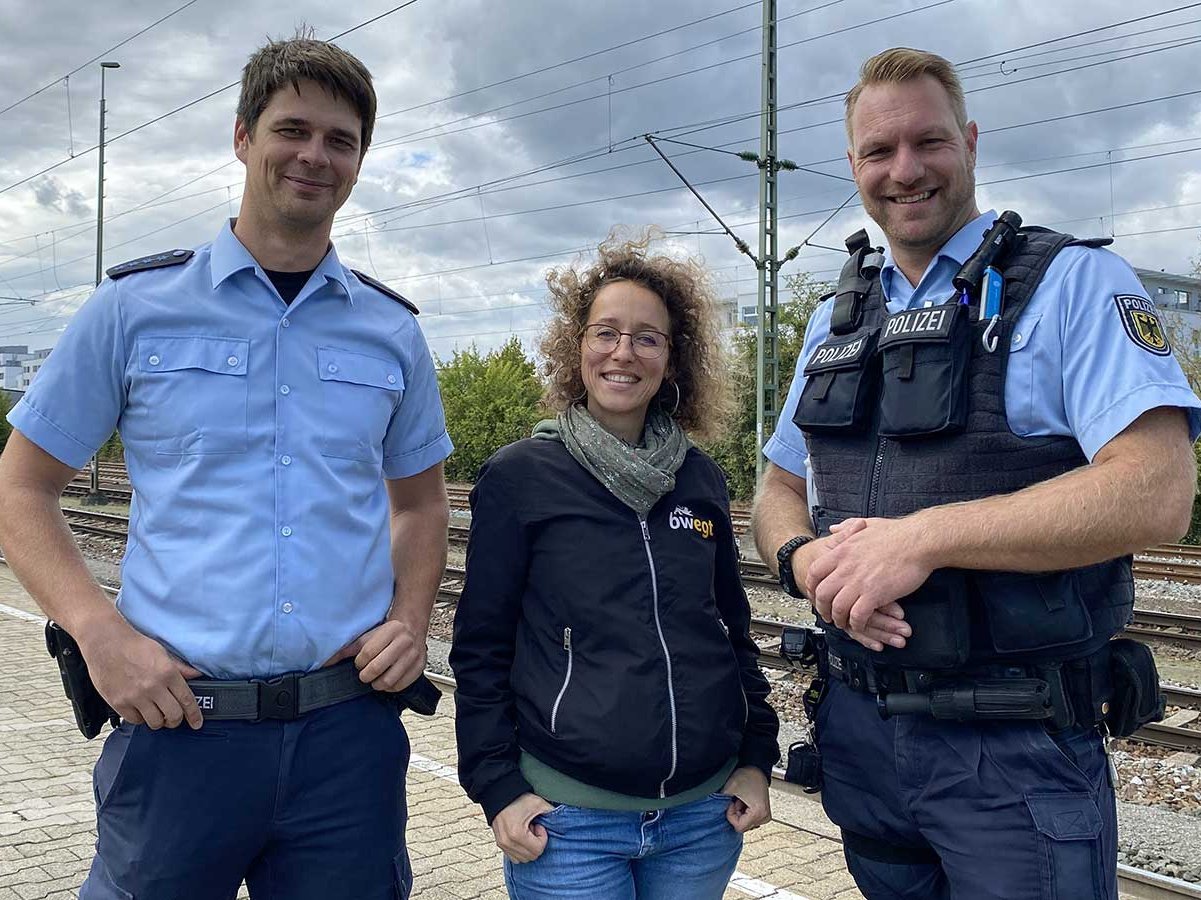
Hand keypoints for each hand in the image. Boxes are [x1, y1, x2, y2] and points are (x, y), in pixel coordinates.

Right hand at [77, 616, 202, 729]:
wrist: (105, 642)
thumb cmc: (134, 645)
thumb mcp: (162, 652)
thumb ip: (180, 668)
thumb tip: (196, 675)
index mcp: (167, 673)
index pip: (187, 700)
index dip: (194, 715)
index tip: (196, 723)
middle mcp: (153, 687)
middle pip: (173, 715)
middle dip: (176, 720)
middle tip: (173, 718)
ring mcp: (135, 696)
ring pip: (155, 722)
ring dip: (158, 721)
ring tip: (157, 714)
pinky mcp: (119, 703)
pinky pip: (135, 720)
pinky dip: (140, 718)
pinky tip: (141, 710)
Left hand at [326, 618, 426, 691]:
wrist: (412, 628)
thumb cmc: (386, 634)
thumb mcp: (367, 636)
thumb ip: (347, 649)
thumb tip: (326, 663)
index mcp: (390, 631)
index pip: (367, 653)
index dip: (359, 662)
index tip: (359, 663)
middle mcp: (404, 642)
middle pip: (377, 668)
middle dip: (365, 675)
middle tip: (365, 674)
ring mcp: (414, 655)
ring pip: (389, 680)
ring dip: (377, 684)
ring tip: (375, 679)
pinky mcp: (419, 667)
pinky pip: (401, 685)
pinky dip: (390, 687)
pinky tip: (387, 680)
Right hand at [491, 793, 554, 862]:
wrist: (499, 795)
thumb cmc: (517, 799)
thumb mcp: (537, 804)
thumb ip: (552, 813)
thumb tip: (563, 820)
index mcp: (517, 834)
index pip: (538, 850)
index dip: (542, 838)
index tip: (539, 826)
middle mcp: (508, 842)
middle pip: (531, 857)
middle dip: (536, 844)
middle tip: (533, 828)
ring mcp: (503, 845)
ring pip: (523, 859)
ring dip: (529, 848)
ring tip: (527, 832)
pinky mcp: (500, 844)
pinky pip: (514, 857)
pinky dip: (521, 850)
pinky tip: (521, 836)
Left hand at [719, 766, 770, 832]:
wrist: (757, 768)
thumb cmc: (746, 776)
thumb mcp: (730, 788)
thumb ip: (720, 801)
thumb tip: (711, 810)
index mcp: (759, 813)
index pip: (739, 827)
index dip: (731, 815)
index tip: (732, 802)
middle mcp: (764, 817)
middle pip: (742, 826)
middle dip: (736, 814)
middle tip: (738, 800)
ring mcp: (765, 817)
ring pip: (745, 824)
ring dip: (740, 813)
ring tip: (742, 799)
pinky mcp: (764, 814)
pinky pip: (750, 820)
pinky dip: (745, 813)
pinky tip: (746, 802)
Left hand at [808, 517, 932, 650]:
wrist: (919, 540)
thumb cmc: (898, 533)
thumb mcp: (866, 524)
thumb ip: (846, 527)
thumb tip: (834, 528)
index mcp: (842, 551)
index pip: (814, 572)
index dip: (812, 586)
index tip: (816, 593)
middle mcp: (846, 567)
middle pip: (822, 593)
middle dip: (822, 607)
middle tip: (827, 614)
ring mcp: (859, 582)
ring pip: (837, 607)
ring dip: (839, 618)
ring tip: (843, 623)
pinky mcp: (875, 594)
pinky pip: (858, 615)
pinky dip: (857, 623)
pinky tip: (861, 623)